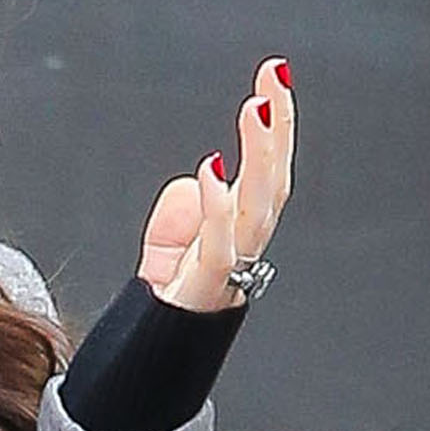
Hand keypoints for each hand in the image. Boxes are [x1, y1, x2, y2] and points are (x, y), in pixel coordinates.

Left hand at [138, 58, 295, 311]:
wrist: (153, 357)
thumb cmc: (170, 304)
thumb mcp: (169, 245)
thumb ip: (180, 212)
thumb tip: (197, 179)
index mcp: (242, 226)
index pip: (267, 166)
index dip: (276, 122)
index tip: (273, 74)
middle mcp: (246, 242)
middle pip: (273, 178)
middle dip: (277, 127)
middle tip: (273, 79)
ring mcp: (233, 264)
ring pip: (258, 203)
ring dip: (260, 154)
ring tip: (256, 107)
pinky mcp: (210, 285)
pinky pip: (218, 242)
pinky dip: (215, 206)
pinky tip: (209, 170)